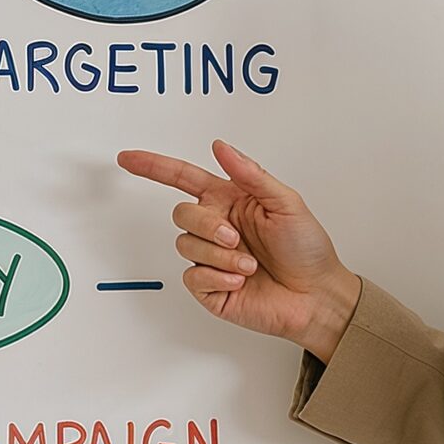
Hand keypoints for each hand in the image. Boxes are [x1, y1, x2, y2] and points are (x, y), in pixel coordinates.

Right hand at [114, 138, 356, 353]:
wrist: (316, 296)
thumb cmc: (307, 249)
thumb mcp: (286, 203)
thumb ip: (251, 174)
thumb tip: (221, 147)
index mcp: (230, 201)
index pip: (183, 178)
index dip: (154, 167)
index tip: (128, 158)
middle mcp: (216, 228)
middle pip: (181, 213)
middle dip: (206, 225)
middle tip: (236, 239)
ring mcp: (210, 259)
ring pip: (186, 245)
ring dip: (220, 256)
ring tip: (249, 267)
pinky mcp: (209, 288)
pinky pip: (192, 277)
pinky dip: (217, 278)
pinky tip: (240, 282)